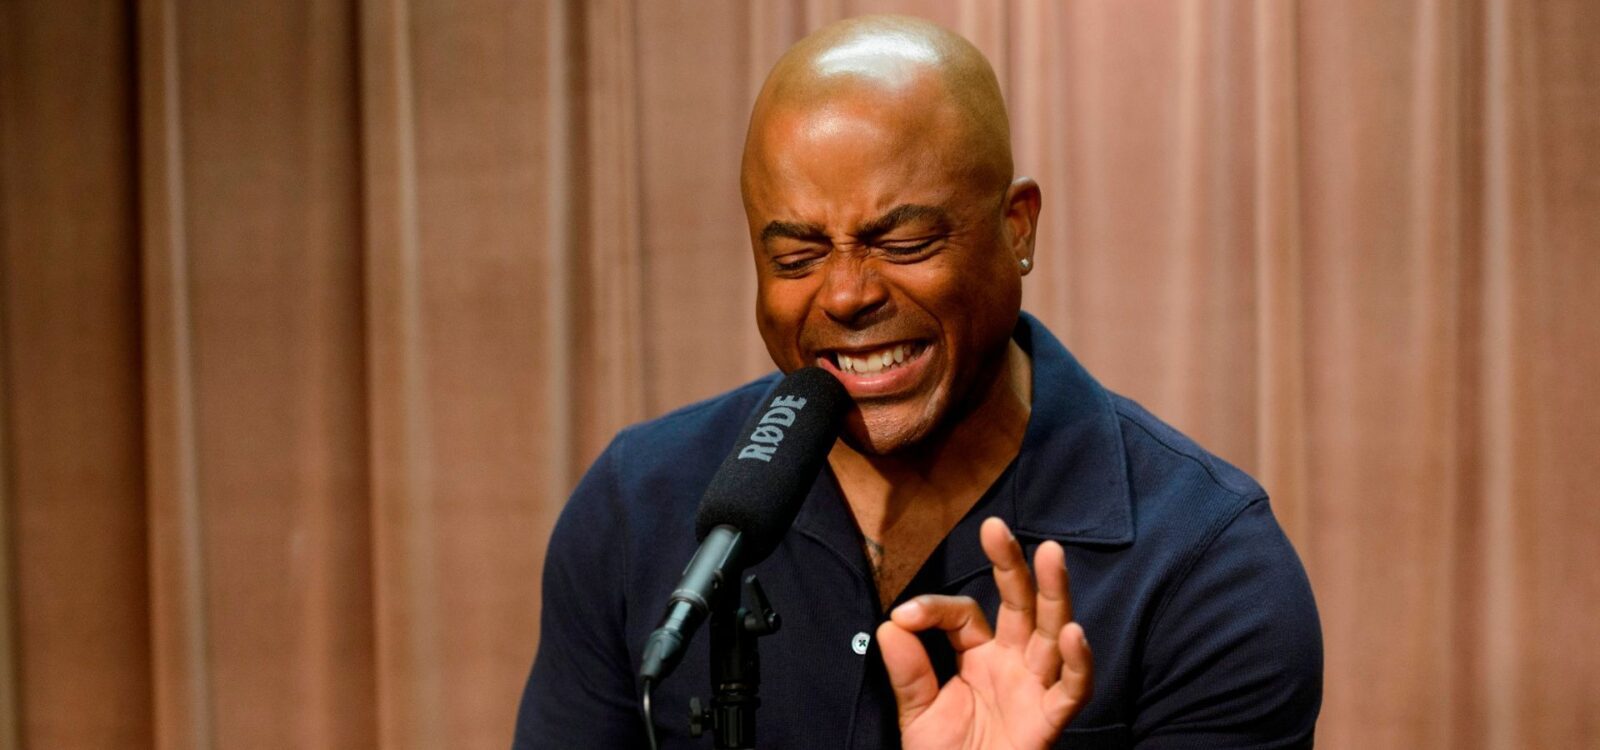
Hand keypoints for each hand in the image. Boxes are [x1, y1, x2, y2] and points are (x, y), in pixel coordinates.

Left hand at [876, 517, 1092, 749]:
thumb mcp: (917, 713)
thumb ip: (907, 672)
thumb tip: (890, 624)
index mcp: (979, 655)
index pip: (964, 613)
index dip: (935, 609)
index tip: (905, 617)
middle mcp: (1013, 662)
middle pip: (1019, 604)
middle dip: (1011, 565)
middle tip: (996, 527)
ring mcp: (1035, 687)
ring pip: (1051, 632)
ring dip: (1053, 593)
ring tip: (1050, 554)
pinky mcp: (1050, 718)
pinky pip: (1071, 688)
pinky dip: (1077, 662)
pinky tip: (1073, 632)